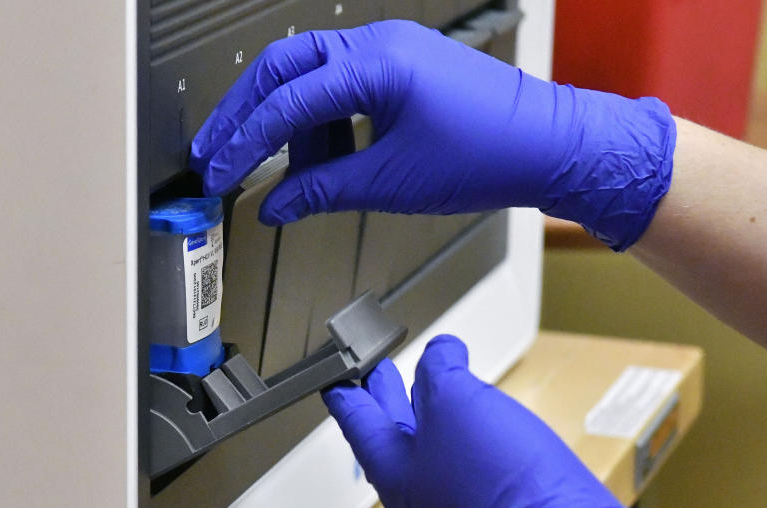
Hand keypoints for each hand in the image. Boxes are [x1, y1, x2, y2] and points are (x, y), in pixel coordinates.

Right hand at [190, 20, 675, 250]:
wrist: (551, 146)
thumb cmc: (491, 153)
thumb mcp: (392, 182)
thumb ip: (322, 192)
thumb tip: (275, 206)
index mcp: (375, 64)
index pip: (286, 103)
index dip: (244, 143)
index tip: (218, 172)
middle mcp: (378, 43)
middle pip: (282, 69)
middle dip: (243, 114)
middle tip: (215, 152)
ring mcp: (391, 48)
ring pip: (310, 75)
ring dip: (289, 125)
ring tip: (289, 176)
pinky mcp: (402, 66)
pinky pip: (342, 84)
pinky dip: (324, 121)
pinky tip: (325, 159)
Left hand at [322, 335, 695, 507]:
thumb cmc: (502, 482)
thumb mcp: (456, 401)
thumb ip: (438, 371)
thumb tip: (438, 353)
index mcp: (393, 472)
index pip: (358, 422)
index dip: (346, 392)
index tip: (335, 379)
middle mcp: (418, 494)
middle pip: (394, 436)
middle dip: (388, 399)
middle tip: (381, 374)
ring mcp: (455, 506)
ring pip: (432, 449)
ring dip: (430, 412)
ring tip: (434, 387)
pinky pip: (465, 464)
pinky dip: (463, 433)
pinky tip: (479, 421)